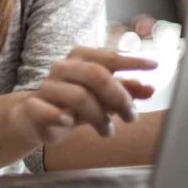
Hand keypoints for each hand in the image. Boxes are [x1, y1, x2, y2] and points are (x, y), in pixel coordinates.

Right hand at [13, 47, 156, 144]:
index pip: (107, 57)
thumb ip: (125, 91)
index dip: (131, 61)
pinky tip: (69, 122)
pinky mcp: (33, 107)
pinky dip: (59, 115)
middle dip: (119, 96)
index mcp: (79, 59)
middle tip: (132, 116)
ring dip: (99, 117)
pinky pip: (46, 109)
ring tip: (109, 131)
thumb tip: (150, 88)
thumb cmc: (72, 103)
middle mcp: (62, 68)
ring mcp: (47, 87)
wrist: (34, 117)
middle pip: (95, 74)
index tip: (154, 65)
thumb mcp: (101, 97)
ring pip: (78, 96)